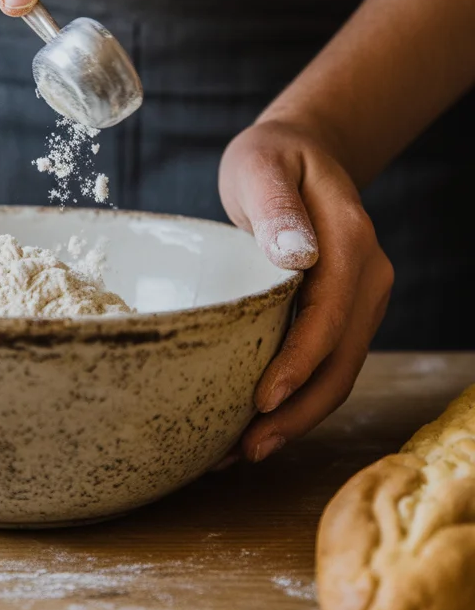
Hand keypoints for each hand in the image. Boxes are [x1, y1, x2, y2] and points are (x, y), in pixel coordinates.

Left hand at [218, 119, 393, 462]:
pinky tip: (254, 424)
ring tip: (241, 452)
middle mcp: (367, 279)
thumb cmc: (273, 161)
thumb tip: (297, 256)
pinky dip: (295, 400)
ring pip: (337, 374)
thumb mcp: (264, 167)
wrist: (300, 157)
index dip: (300, 363)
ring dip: (296, 419)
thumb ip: (276, 208)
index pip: (331, 315)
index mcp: (352, 243)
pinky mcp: (342, 317)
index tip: (263, 400)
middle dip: (297, 413)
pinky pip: (325, 366)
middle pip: (341, 361)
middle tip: (244, 451)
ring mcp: (360, 302)